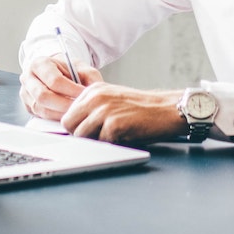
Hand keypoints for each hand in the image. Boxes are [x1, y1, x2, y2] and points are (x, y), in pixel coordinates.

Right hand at [21, 58, 101, 120]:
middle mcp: (28, 78)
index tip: (84, 95)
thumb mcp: (81, 67)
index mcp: (39, 64)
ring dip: (60, 114)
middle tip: (80, 108)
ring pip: (41, 109)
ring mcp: (26, 93)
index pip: (54, 81)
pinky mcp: (28, 106)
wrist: (55, 71)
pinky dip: (55, 118)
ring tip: (75, 113)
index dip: (71, 90)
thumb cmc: (67, 69)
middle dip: (64, 105)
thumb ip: (91, 78)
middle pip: (44, 97)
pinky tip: (67, 116)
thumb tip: (95, 93)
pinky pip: (41, 116)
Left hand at [60, 84, 186, 145]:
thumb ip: (91, 108)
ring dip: (95, 141)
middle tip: (99, 137)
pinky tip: (124, 136)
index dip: (76, 126)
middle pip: (70, 125)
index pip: (68, 114)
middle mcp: (95, 97)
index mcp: (93, 90)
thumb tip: (73, 128)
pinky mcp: (114, 125)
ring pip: (81, 136)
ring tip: (113, 135)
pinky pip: (101, 143)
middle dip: (81, 135)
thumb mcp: (111, 99)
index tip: (89, 131)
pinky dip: (111, 144)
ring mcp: (104, 110)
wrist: (165, 109)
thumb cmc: (140, 108)